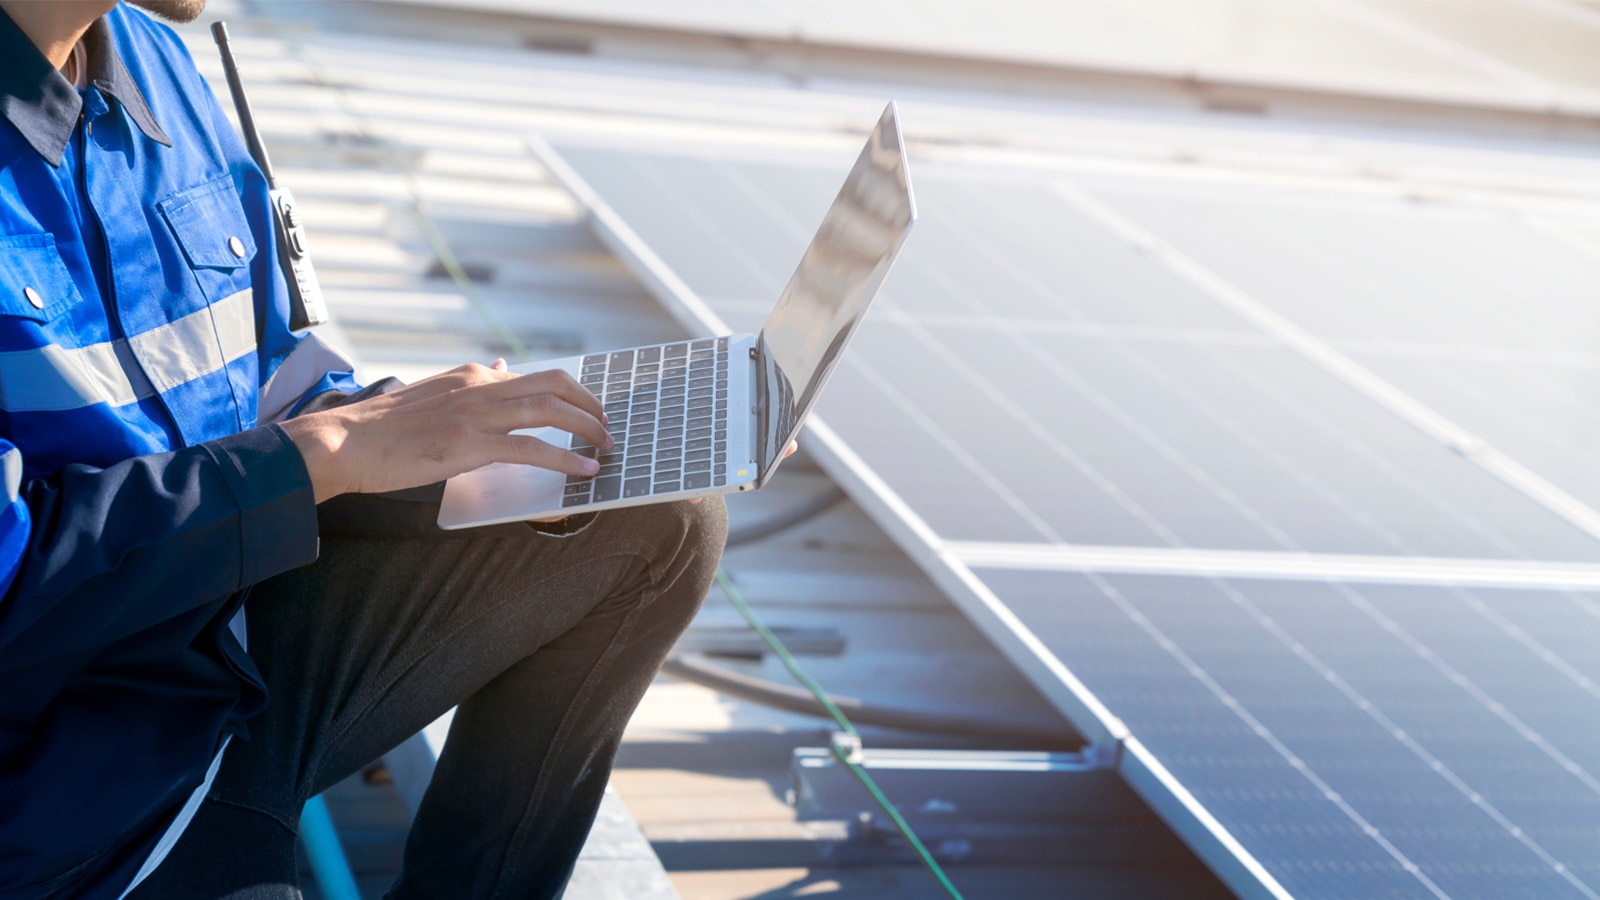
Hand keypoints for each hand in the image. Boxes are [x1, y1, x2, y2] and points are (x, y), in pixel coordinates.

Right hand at [280, 360, 611, 502]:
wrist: (342, 441)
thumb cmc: (383, 429)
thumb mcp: (432, 395)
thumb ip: (469, 385)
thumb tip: (499, 367)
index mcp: (471, 376)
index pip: (538, 375)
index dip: (573, 393)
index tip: (591, 409)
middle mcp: (478, 385)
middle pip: (556, 384)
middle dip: (591, 406)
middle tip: (608, 429)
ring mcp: (474, 413)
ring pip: (550, 411)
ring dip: (587, 430)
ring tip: (606, 448)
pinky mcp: (468, 443)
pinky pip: (531, 448)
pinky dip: (565, 460)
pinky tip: (585, 472)